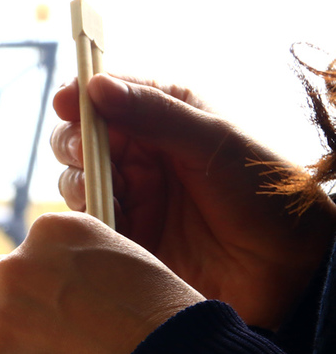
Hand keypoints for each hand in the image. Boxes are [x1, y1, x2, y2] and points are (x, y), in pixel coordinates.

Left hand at [0, 213, 204, 353]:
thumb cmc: (170, 342)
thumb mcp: (134, 274)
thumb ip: (82, 267)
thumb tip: (53, 284)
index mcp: (60, 232)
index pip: (23, 251)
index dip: (39, 287)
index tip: (64, 314)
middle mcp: (21, 266)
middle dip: (7, 309)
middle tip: (43, 347)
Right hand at [52, 73, 335, 329]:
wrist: (287, 268)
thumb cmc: (263, 193)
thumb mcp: (213, 141)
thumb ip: (154, 113)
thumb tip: (96, 85)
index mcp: (169, 118)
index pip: (110, 96)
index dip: (82, 97)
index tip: (65, 102)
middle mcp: (144, 155)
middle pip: (81, 138)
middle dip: (73, 142)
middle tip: (83, 153)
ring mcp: (133, 197)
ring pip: (76, 180)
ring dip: (77, 182)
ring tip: (96, 192)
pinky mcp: (125, 238)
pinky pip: (86, 224)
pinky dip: (83, 220)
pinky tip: (103, 222)